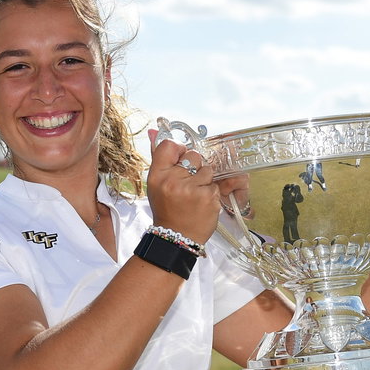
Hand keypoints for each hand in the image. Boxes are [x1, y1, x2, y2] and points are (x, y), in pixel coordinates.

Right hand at [145, 128, 220, 243]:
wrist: (176, 237)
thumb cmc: (167, 209)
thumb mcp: (156, 184)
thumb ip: (160, 158)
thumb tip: (154, 132)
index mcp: (157, 175)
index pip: (169, 146)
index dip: (179, 151)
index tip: (180, 160)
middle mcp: (173, 180)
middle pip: (194, 155)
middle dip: (194, 168)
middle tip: (188, 184)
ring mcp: (192, 189)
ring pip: (208, 170)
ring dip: (204, 181)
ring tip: (195, 195)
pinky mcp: (209, 198)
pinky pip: (215, 185)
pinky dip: (211, 193)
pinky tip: (201, 204)